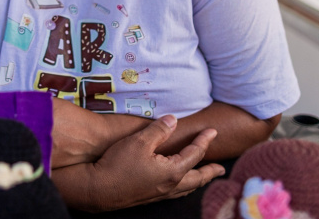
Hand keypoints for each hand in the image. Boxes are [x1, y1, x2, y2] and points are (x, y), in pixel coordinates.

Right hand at [53, 115, 224, 211]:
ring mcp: (160, 194)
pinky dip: (184, 187)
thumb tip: (174, 120)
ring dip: (198, 181)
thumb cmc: (118, 164)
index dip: (204, 141)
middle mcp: (170, 185)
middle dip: (210, 172)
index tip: (213, 132)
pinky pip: (176, 193)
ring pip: (187, 189)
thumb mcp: (139, 141)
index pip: (195, 154)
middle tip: (221, 168)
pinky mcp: (149, 197)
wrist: (98, 189)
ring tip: (203, 177)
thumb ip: (159, 130)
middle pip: (197, 178)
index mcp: (172, 171)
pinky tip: (177, 184)